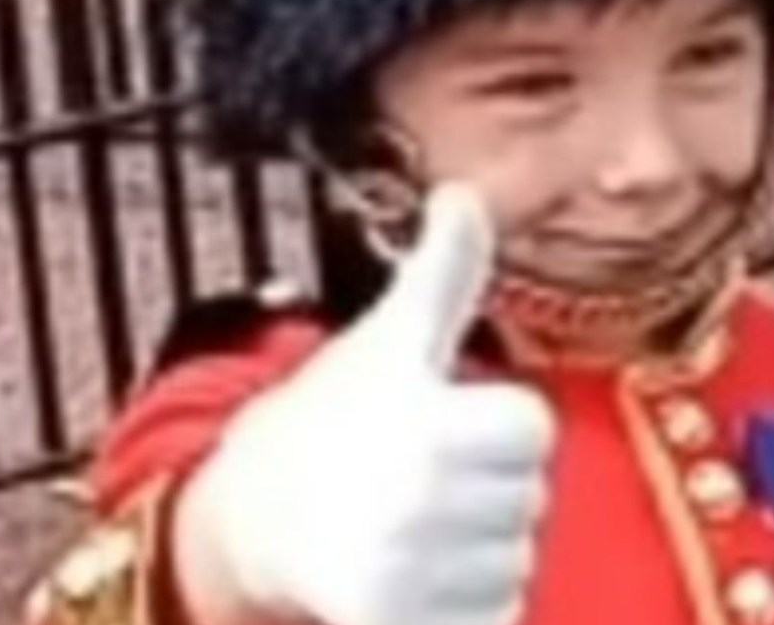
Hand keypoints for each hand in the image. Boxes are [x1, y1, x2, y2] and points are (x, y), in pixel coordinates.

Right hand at [179, 184, 555, 624]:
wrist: (241, 523)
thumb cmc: (327, 422)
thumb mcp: (387, 343)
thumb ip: (445, 274)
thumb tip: (468, 192)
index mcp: (432, 423)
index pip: (531, 427)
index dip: (491, 423)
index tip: (435, 422)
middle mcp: (426, 502)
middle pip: (526, 500)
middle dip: (482, 494)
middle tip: (411, 482)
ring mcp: (414, 577)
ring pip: (510, 570)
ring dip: (471, 559)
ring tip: (403, 532)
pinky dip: (459, 614)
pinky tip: (410, 585)